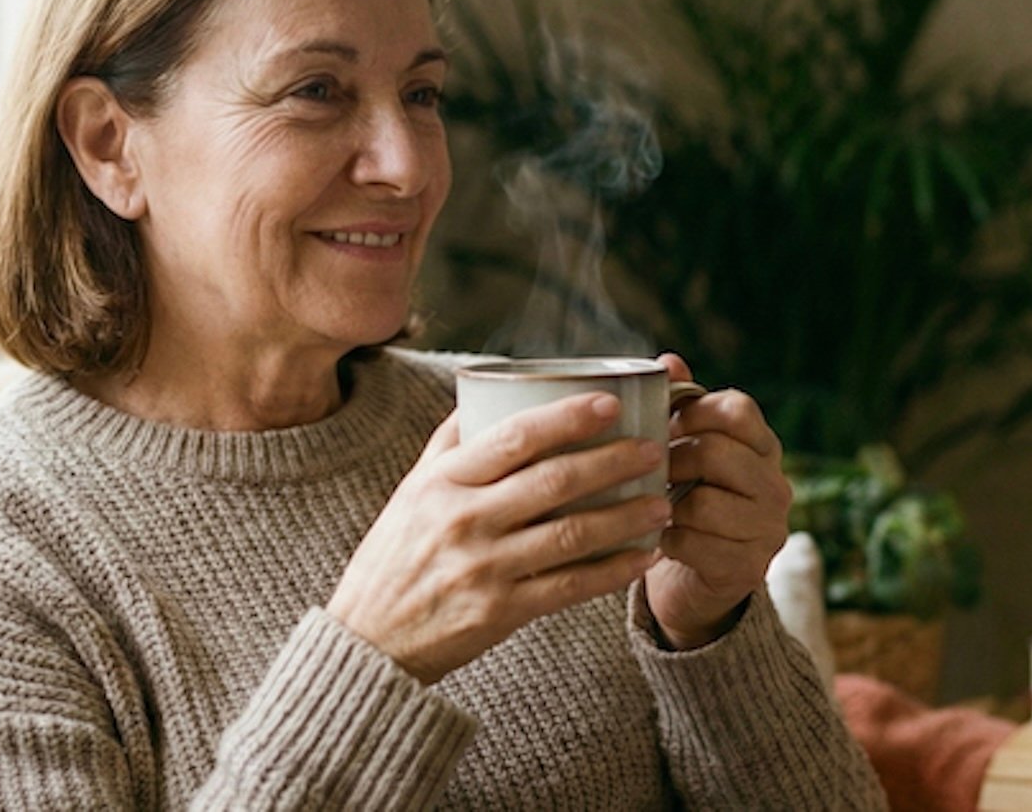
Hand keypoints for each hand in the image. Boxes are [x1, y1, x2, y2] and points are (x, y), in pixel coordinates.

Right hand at [328, 393, 670, 684]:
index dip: (566, 417)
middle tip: (654, 448)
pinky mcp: (500, 612)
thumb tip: (483, 389)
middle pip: (552, 481)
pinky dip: (612, 571)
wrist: (369, 642)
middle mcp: (463, 520)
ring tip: (662, 502)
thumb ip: (448, 445)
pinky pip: (569, 587)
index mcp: (442, 483)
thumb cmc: (394, 557)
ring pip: (570, 534)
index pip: (512, 437)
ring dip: (625, 517)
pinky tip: (642, 556)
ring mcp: (483, 568)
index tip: (609, 403)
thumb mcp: (409, 492)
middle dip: (612, 461)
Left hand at [644, 353, 791, 650]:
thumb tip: (669, 360)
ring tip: (649, 505)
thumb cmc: (687, 501)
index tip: (664, 422)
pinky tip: (657, 539)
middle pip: (717, 453)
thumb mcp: (685, 452)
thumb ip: (681, 407)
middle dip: (672, 460)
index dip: (695, 410)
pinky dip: (667, 540)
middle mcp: (775, 486)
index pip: (739, 410)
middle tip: (647, 469)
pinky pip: (696, 545)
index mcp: (762, 448)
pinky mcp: (747, 568)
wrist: (695, 580)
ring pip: (704, 503)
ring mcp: (767, 530)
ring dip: (666, 504)